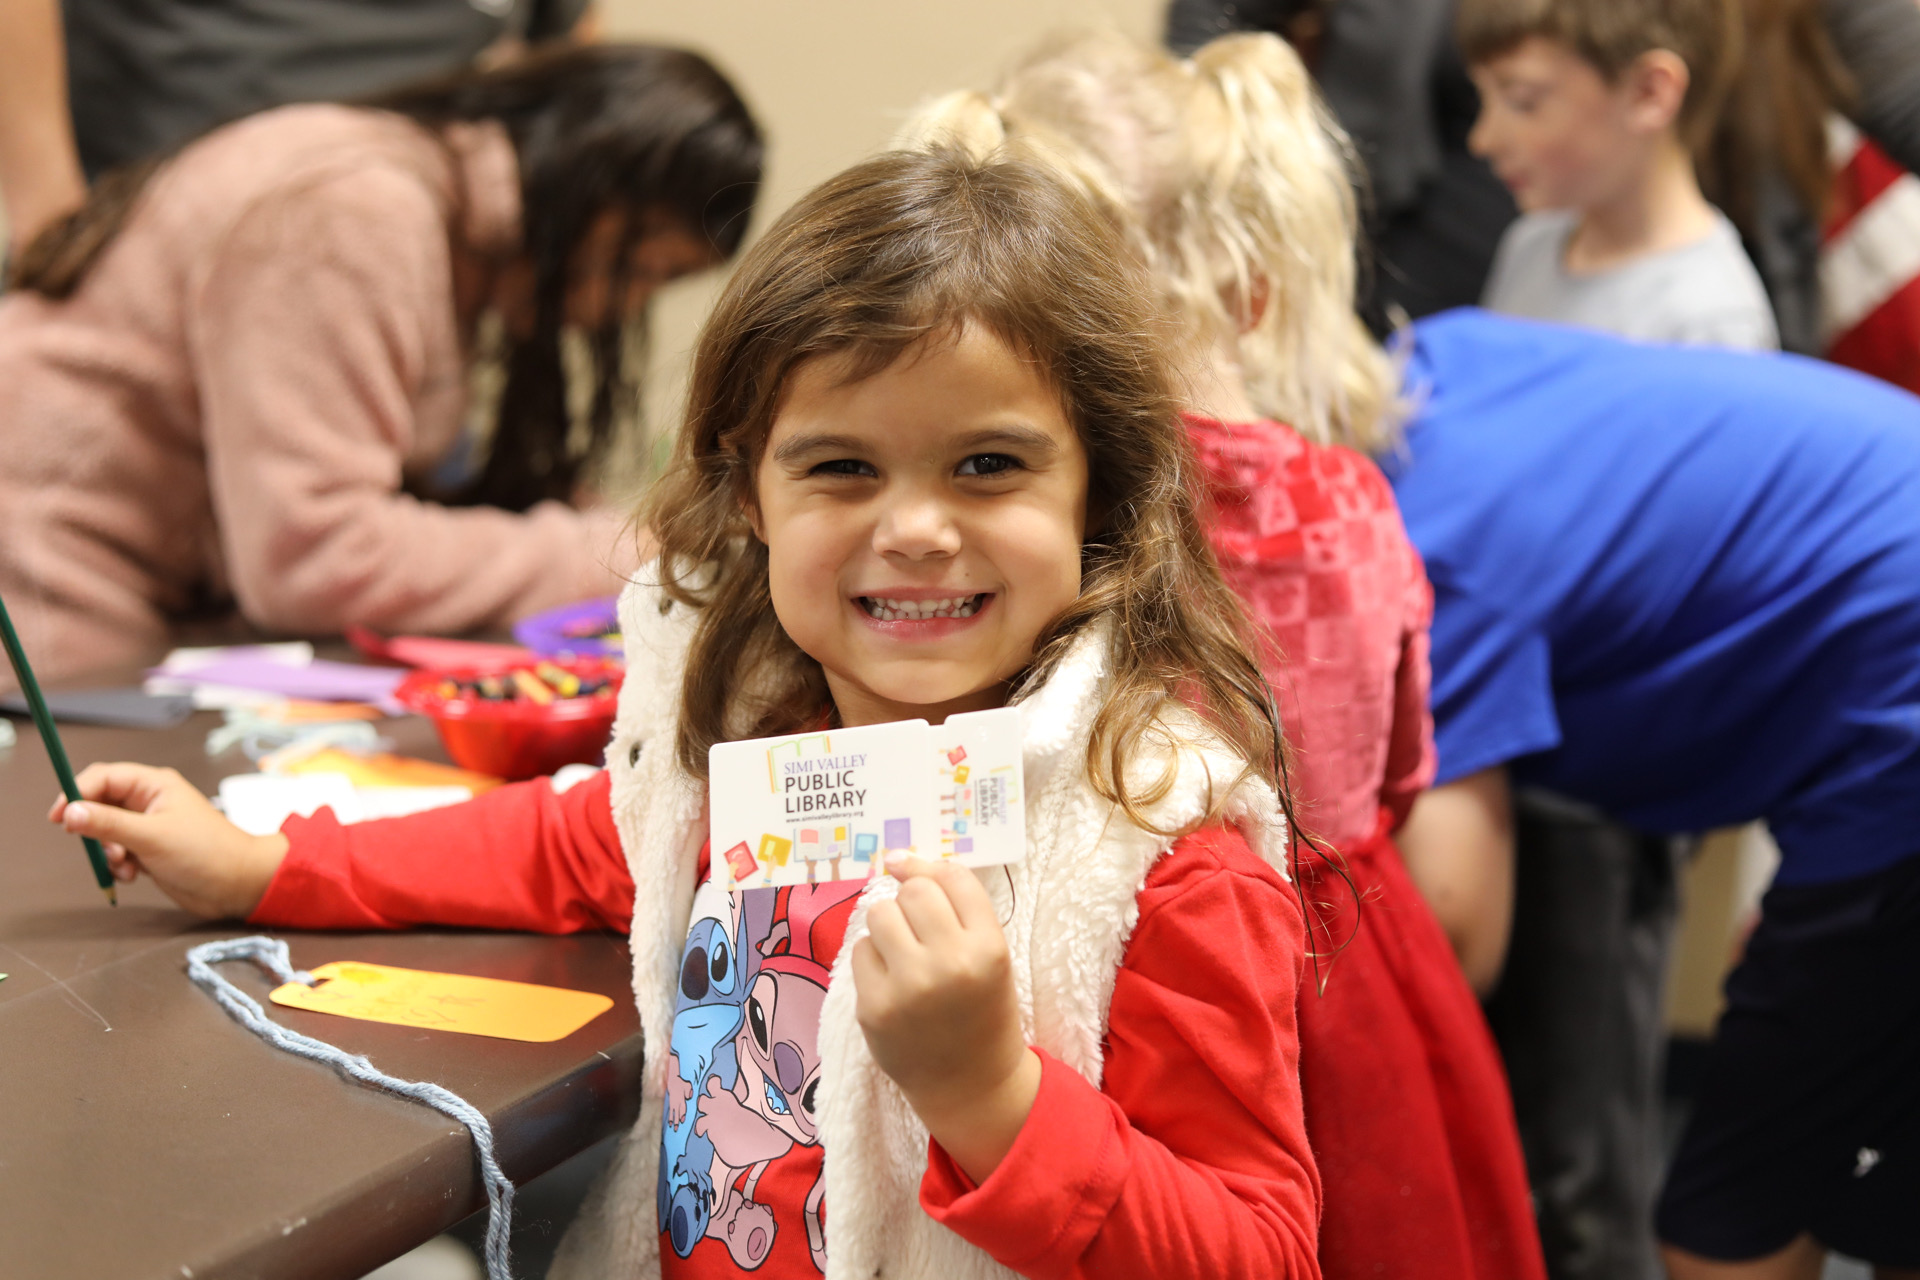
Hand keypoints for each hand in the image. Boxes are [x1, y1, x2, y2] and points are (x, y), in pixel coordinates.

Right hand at [48, 763, 287, 919]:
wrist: (237, 885)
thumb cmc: (205, 853)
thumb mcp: (151, 837)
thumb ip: (108, 823)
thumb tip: (69, 811)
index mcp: (155, 785)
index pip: (103, 777)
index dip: (76, 792)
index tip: (59, 817)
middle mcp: (150, 802)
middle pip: (100, 804)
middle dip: (93, 828)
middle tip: (98, 846)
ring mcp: (149, 826)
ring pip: (106, 831)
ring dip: (106, 851)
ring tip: (124, 864)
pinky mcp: (149, 850)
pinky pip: (117, 851)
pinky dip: (118, 864)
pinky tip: (133, 875)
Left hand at [851, 854, 1040, 1182]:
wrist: (970, 1084)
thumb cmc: (982, 1010)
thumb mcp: (989, 956)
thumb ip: (956, 908)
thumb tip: (897, 859)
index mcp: (989, 948)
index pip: (953, 879)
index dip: (931, 869)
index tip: (914, 871)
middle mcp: (951, 964)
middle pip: (913, 892)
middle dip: (910, 900)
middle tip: (917, 927)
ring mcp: (909, 987)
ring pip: (880, 915)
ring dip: (888, 926)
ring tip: (903, 953)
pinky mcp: (874, 1007)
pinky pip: (860, 952)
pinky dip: (873, 959)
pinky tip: (891, 981)